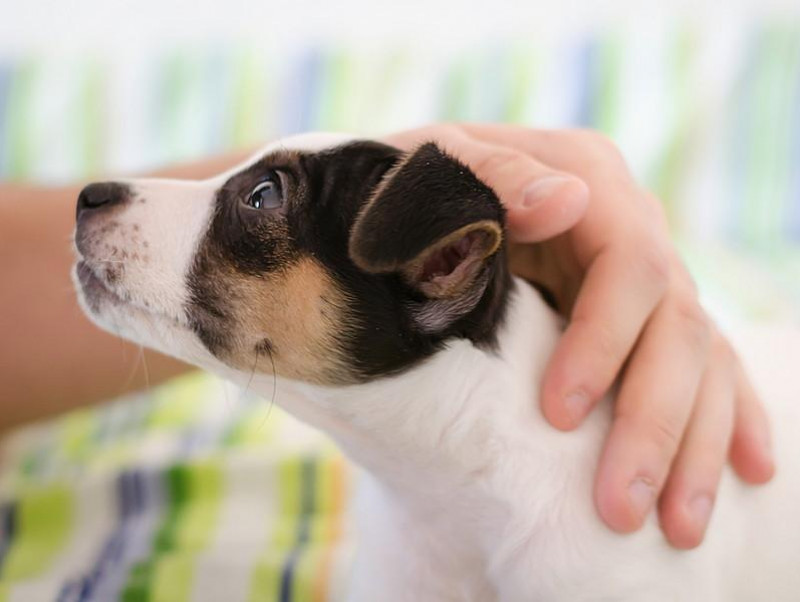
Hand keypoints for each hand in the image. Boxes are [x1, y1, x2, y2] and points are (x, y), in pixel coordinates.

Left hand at [385, 124, 774, 548]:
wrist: (409, 205)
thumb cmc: (413, 189)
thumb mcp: (434, 168)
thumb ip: (490, 176)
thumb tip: (562, 203)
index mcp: (586, 178)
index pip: (630, 265)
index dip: (605, 342)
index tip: (558, 413)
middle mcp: (629, 225)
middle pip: (675, 325)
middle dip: (652, 422)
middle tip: (619, 507)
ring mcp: (642, 273)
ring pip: (699, 360)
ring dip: (693, 445)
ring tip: (679, 526)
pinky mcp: (640, 314)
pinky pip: (705, 366)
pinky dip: (727, 419)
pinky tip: (748, 471)